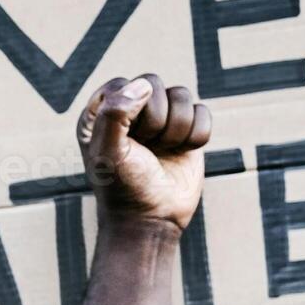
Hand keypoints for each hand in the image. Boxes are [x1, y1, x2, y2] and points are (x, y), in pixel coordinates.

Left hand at [76, 74, 210, 231]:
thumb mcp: (108, 152)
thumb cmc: (122, 187)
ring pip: (182, 95)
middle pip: (153, 84)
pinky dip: (196, 136)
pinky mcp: (187, 132)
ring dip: (176, 129)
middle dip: (155, 119)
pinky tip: (182, 153)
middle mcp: (131, 112)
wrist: (152, 220)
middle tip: (146, 146)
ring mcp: (161, 120)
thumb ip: (115, 114)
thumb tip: (143, 85)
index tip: (127, 137)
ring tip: (162, 151)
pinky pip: (202, 112)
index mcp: (101, 113)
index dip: (130, 107)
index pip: (122, 84)